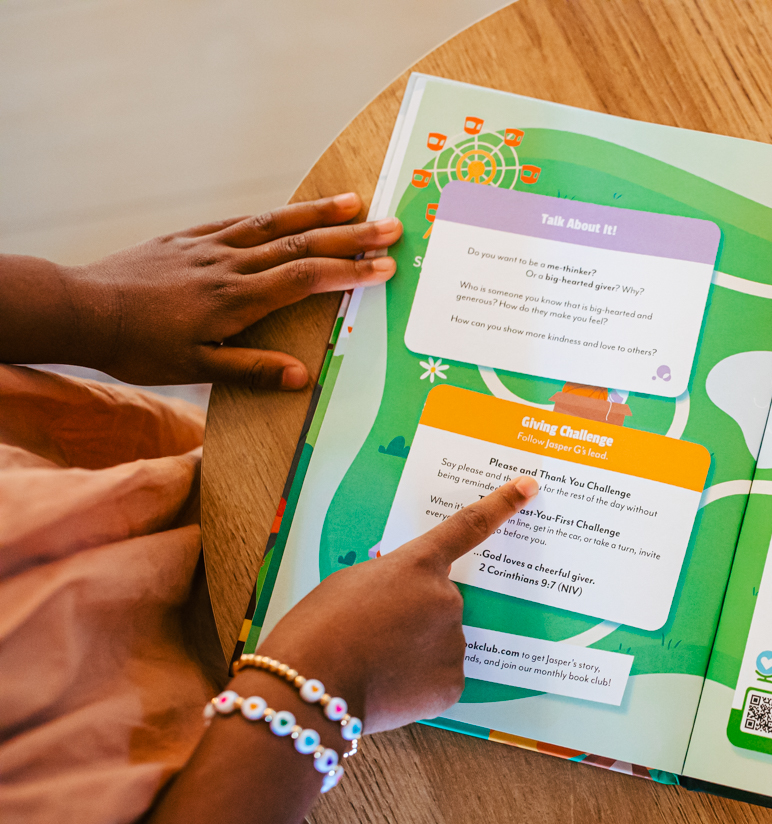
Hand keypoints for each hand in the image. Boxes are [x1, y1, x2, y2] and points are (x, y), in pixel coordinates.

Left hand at [58, 193, 398, 388]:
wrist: (82, 310)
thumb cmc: (139, 347)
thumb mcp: (196, 368)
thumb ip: (252, 370)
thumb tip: (302, 377)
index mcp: (236, 299)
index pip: (305, 279)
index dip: (349, 271)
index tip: (385, 266)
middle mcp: (229, 265)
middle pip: (300, 244)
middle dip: (351, 235)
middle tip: (392, 225)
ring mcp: (209, 246)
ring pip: (273, 224)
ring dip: (317, 212)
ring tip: (354, 201)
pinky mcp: (188, 238)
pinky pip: (238, 221)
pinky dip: (271, 215)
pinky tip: (288, 211)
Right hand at [255, 476, 538, 732]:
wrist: (308, 689)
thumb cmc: (316, 631)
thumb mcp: (349, 585)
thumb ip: (389, 581)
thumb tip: (403, 600)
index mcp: (417, 565)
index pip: (467, 527)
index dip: (501, 505)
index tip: (527, 487)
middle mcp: (446, 598)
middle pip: (441, 604)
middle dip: (414, 618)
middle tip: (371, 636)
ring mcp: (454, 641)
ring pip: (441, 643)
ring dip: (415, 652)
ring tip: (373, 664)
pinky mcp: (453, 682)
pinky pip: (440, 677)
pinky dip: (418, 684)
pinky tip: (389, 687)